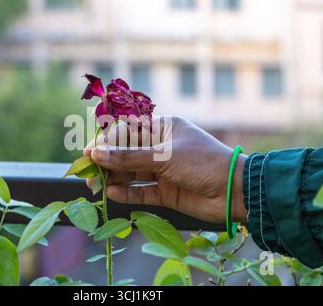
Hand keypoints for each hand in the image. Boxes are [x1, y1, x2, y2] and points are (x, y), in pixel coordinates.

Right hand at [84, 116, 246, 223]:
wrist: (236, 191)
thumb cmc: (203, 162)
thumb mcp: (165, 156)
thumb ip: (130, 156)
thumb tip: (96, 153)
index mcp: (163, 128)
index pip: (127, 133)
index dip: (106, 142)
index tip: (87, 153)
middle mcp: (161, 148)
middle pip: (127, 154)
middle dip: (107, 163)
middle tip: (87, 174)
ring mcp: (163, 170)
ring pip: (132, 173)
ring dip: (114, 179)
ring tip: (96, 186)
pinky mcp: (166, 191)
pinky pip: (142, 191)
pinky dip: (127, 193)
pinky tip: (113, 194)